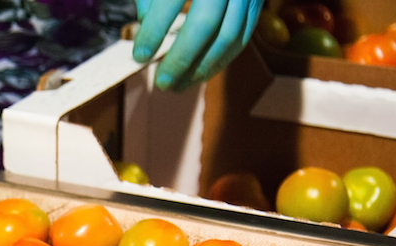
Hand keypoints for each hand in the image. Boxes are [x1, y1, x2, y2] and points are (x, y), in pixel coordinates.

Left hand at [132, 0, 263, 90]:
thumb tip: (146, 26)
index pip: (171, 0)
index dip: (154, 30)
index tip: (139, 56)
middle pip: (206, 24)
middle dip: (182, 58)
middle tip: (161, 81)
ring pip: (228, 37)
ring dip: (202, 68)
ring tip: (176, 86)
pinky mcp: (256, 3)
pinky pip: (241, 38)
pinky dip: (219, 61)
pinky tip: (198, 74)